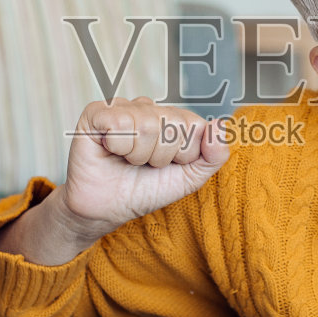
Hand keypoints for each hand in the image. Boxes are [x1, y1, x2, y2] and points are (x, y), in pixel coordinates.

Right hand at [52, 97, 230, 242]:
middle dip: (161, 156)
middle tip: (144, 165)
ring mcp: (122, 106)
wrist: (108, 210)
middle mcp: (149, 107)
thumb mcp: (189, 179)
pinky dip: (118, 146)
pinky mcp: (96, 112)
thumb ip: (213, 155)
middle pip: (172, 124)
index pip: (195, 125)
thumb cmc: (145, 190)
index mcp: (173, 118)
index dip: (183, 154)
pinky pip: (119, 123)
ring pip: (147, 125)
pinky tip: (110, 150)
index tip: (166, 166)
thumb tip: (221, 126)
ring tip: (127, 160)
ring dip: (138, 154)